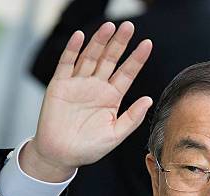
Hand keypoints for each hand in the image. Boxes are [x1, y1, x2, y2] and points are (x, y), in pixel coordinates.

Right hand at [21, 21, 152, 181]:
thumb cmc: (89, 148)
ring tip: (109, 26)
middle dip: (119, 43)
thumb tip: (149, 100)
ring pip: (90, 57)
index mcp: (112, 98)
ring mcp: (78, 84)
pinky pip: (67, 63)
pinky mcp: (60, 85)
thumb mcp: (115, 134)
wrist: (62, 155)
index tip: (148, 44)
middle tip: (129, 26)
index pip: (127, 73)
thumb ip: (132, 118)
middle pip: (110, 60)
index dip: (136, 59)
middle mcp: (96, 87)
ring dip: (99, 41)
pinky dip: (73, 50)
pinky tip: (80, 36)